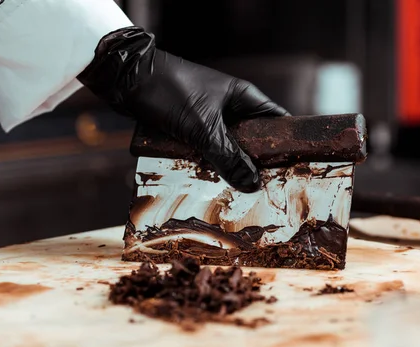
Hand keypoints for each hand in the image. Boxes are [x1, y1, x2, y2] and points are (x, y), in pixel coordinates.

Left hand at [78, 27, 288, 192]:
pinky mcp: (187, 127)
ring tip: (234, 193)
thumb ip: (227, 156)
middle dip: (253, 163)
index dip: (285, 144)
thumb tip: (252, 185)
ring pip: (224, 147)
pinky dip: (205, 164)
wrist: (128, 78)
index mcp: (242, 97)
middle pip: (250, 139)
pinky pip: (203, 149)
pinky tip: (206, 183)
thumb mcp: (203, 127)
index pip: (275, 120)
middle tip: (261, 191)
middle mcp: (228, 106)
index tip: (291, 169)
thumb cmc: (170, 92)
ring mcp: (207, 117)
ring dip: (226, 167)